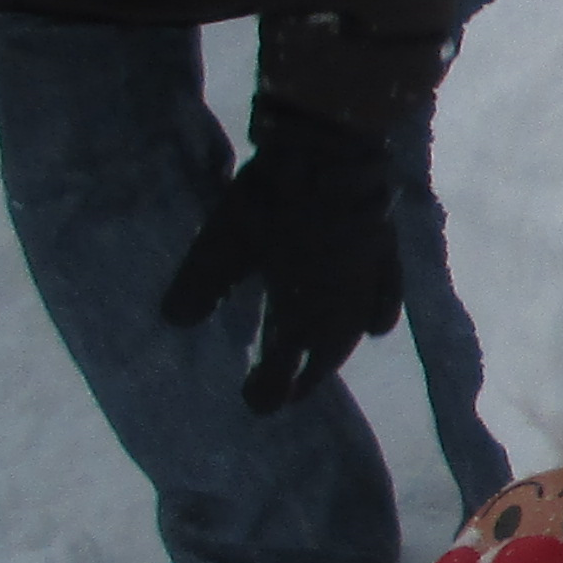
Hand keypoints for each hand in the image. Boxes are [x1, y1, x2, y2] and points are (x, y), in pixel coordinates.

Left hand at [159, 97, 405, 409]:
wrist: (332, 155)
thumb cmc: (272, 202)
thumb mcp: (222, 242)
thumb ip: (200, 286)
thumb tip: (177, 323)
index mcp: (297, 310)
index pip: (283, 363)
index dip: (270, 386)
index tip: (255, 407)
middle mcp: (336, 308)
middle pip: (322, 354)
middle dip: (304, 378)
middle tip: (288, 395)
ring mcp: (364, 282)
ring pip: (352, 330)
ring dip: (335, 353)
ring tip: (323, 367)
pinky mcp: (383, 254)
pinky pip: (385, 297)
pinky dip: (377, 316)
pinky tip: (374, 328)